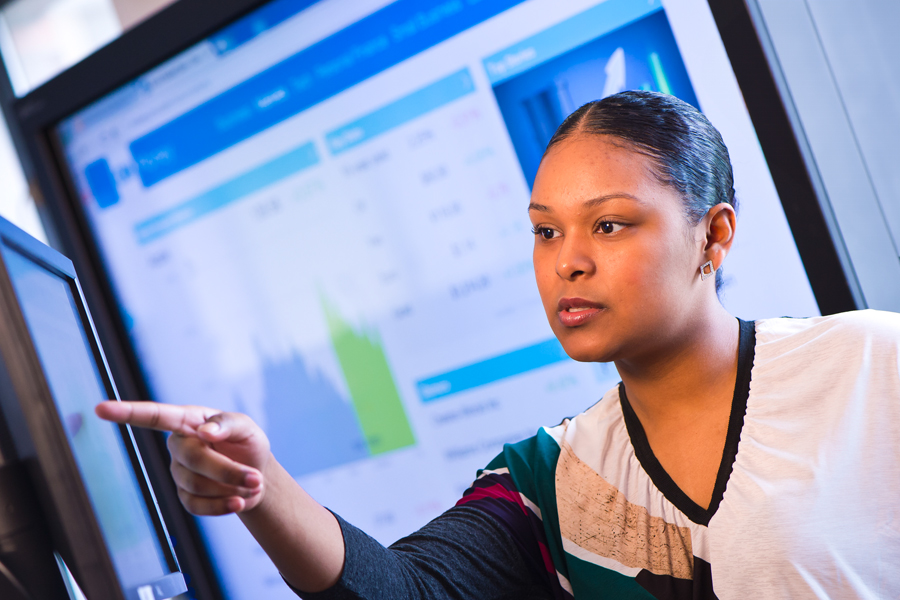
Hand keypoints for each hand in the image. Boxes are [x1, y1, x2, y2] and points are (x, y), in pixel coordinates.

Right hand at [95, 401, 271, 515]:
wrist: (258, 477)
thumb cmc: (248, 444)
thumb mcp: (247, 428)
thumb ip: (228, 424)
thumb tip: (204, 432)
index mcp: (189, 421)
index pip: (156, 416)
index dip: (127, 413)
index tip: (100, 409)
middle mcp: (178, 445)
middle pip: (193, 459)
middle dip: (226, 471)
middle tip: (255, 477)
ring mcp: (179, 472)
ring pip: (197, 484)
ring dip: (230, 487)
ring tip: (252, 482)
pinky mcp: (186, 496)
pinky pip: (197, 506)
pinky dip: (223, 505)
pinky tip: (239, 501)